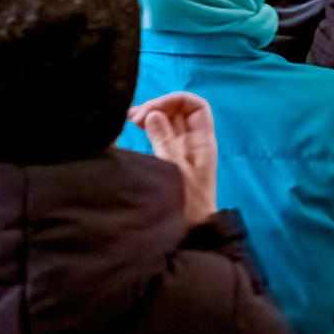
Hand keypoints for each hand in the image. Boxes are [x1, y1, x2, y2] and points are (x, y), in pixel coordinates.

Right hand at [129, 91, 218, 222]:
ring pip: (169, 122)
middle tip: (134, 117)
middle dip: (158, 106)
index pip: (195, 106)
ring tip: (130, 119)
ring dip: (151, 116)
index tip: (151, 110)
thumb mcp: (175, 171)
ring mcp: (182, 151)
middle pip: (179, 111)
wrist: (191, 233)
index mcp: (203, 141)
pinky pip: (161, 136)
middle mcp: (194, 142)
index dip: (174, 100)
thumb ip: (164, 141)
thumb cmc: (187, 205)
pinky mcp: (170, 160)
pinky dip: (149, 129)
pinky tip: (135, 130)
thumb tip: (152, 115)